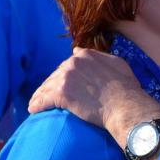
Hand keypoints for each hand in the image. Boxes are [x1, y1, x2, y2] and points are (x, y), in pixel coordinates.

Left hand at [28, 48, 159, 144]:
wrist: (124, 105)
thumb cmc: (126, 88)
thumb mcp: (117, 64)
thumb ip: (98, 56)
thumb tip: (79, 50)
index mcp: (86, 55)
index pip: (68, 63)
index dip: (65, 74)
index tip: (63, 82)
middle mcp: (73, 63)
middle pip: (56, 74)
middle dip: (52, 85)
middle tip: (48, 96)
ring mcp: (66, 78)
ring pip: (47, 86)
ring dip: (41, 95)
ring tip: (36, 103)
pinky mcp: (61, 94)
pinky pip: (43, 99)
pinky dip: (37, 105)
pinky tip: (33, 110)